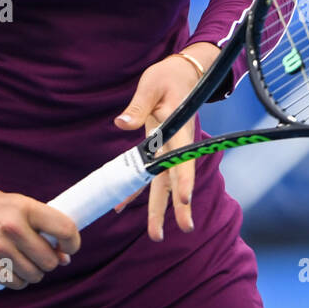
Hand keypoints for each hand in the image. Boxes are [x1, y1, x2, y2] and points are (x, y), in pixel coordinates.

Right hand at [0, 146, 80, 289]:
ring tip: (25, 262)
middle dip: (49, 262)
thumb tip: (65, 259)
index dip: (73, 243)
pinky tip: (12, 269)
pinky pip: (14, 283)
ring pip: (33, 276)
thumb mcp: (22, 206)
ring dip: (33, 273)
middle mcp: (13, 227)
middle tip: (41, 256)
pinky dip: (17, 281)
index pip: (65, 229)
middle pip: (50, 261)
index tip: (68, 248)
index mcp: (27, 208)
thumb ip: (44, 228)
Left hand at [111, 45, 217, 240]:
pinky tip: (122, 204)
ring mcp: (168, 147)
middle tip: (185, 228)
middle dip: (179, 204)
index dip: (183, 178)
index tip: (184, 198)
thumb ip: (138, 105)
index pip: (182, 157)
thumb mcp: (151, 85)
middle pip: (176, 177)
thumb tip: (122, 124)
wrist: (181, 73)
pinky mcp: (158, 147)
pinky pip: (148, 172)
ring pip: (163, 181)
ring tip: (156, 234)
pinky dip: (135, 188)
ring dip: (160, 207)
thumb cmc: (168, 76)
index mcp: (178, 127)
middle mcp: (176, 142)